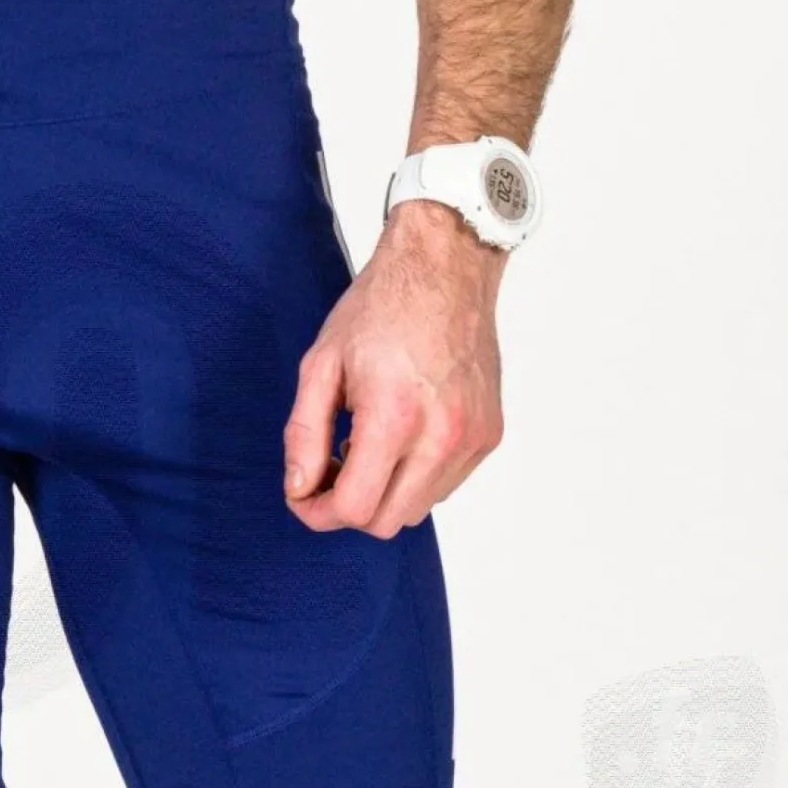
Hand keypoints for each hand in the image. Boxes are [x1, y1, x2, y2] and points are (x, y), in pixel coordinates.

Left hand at [284, 205, 504, 538]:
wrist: (447, 266)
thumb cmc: (383, 306)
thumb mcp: (322, 364)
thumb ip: (304, 435)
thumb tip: (299, 489)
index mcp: (394, 417)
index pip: (355, 509)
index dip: (319, 512)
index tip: (305, 494)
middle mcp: (441, 436)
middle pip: (386, 522)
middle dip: (350, 507)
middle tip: (332, 468)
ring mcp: (471, 438)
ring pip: (417, 510)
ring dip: (385, 493)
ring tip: (369, 444)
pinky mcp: (489, 435)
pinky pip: (444, 485)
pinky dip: (417, 477)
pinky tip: (402, 436)